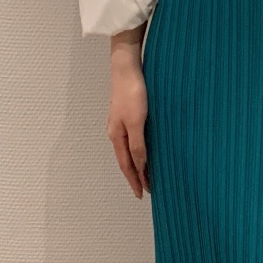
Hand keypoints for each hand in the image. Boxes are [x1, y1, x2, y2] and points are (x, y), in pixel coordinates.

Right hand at [107, 52, 149, 197]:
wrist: (126, 67)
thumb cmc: (132, 93)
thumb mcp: (137, 122)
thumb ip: (138, 145)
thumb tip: (140, 166)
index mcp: (116, 136)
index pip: (127, 165)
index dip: (134, 180)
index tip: (142, 194)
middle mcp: (116, 132)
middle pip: (126, 160)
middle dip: (135, 176)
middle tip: (145, 189)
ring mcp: (120, 123)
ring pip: (129, 150)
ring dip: (137, 164)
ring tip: (146, 175)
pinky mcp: (127, 114)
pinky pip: (132, 139)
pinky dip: (139, 150)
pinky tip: (145, 149)